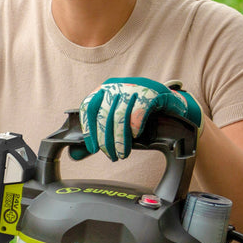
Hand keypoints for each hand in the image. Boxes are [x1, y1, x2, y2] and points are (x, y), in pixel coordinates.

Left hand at [78, 77, 203, 160]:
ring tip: (122, 154)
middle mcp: (116, 86)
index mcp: (103, 91)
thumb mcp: (114, 124)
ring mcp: (133, 87)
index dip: (88, 129)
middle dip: (105, 140)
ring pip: (120, 116)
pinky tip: (135, 137)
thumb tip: (73, 155)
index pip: (88, 107)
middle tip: (111, 156)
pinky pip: (138, 112)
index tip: (92, 148)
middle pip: (104, 115)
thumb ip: (94, 138)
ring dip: (120, 139)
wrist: (169, 105)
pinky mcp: (150, 92)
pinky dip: (134, 127)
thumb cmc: (137, 115)